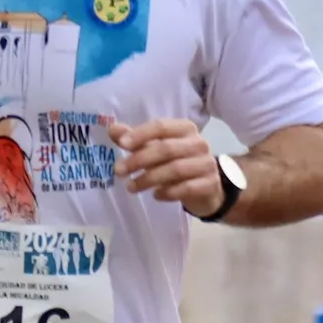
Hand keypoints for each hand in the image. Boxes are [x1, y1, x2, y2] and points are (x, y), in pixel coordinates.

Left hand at [108, 118, 223, 216]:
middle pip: (166, 148)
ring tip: (131, 187)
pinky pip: (187, 188)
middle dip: (139, 160)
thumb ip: (137, 140)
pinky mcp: (210, 184)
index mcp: (184, 128)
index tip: (121, 144)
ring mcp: (206, 164)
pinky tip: (155, 195)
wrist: (207, 186)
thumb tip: (112, 129)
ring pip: (176, 169)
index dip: (141, 134)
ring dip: (149, 178)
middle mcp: (198, 143)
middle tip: (118, 171)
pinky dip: (168, 192)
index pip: (161, 126)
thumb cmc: (178, 162)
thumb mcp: (157, 149)